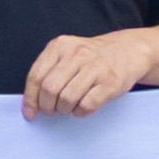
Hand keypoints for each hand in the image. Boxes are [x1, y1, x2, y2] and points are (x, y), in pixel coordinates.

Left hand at [23, 32, 149, 119]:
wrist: (128, 51)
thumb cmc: (92, 58)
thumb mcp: (67, 54)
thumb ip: (49, 71)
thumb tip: (30, 103)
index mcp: (60, 45)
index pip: (36, 76)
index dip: (30, 98)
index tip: (30, 112)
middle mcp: (77, 54)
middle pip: (49, 89)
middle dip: (47, 106)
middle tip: (51, 110)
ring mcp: (95, 68)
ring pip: (66, 99)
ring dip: (63, 109)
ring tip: (67, 107)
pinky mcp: (109, 83)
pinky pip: (86, 106)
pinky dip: (80, 112)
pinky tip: (81, 108)